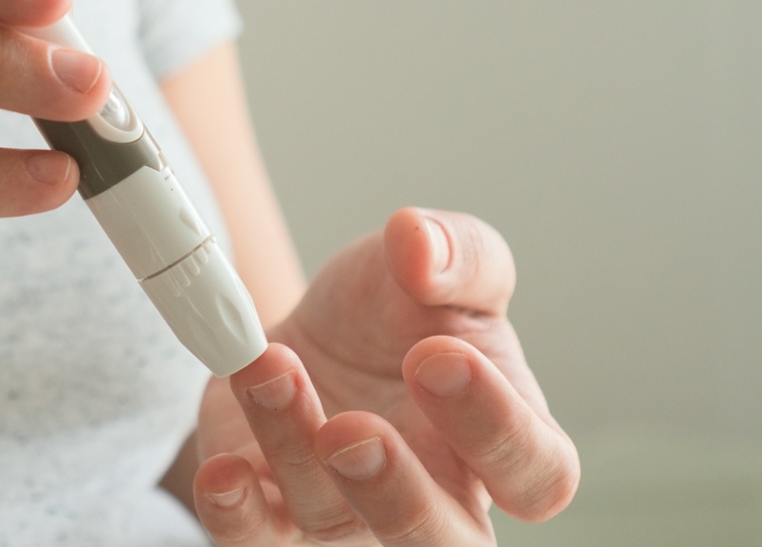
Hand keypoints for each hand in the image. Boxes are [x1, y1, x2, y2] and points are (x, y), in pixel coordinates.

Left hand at [190, 208, 578, 544]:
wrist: (304, 333)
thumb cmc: (390, 317)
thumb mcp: (435, 263)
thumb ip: (457, 251)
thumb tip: (421, 244)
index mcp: (499, 445)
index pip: (536, 474)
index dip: (495, 427)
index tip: (434, 354)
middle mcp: (435, 502)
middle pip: (443, 546)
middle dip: (398, 496)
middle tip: (353, 429)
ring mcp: (349, 523)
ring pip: (331, 523)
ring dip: (292, 445)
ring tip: (270, 369)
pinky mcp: (271, 520)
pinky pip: (254, 543)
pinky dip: (233, 513)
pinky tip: (224, 468)